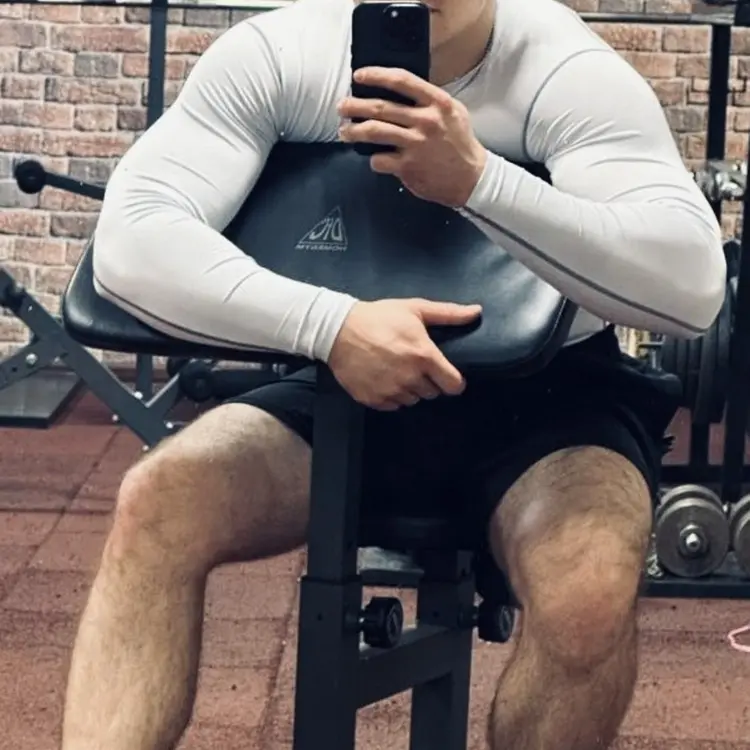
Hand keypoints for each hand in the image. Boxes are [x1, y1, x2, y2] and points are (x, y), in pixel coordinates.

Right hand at [327, 298, 481, 410]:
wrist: (338, 330)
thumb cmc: (379, 317)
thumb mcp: (415, 309)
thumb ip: (449, 314)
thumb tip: (477, 311)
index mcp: (424, 357)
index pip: (453, 385)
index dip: (453, 381)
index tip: (447, 375)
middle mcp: (410, 378)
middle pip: (433, 393)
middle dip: (429, 381)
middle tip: (415, 364)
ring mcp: (391, 391)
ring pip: (413, 400)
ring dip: (410, 389)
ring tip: (397, 369)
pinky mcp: (374, 400)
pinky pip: (393, 405)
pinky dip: (392, 395)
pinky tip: (384, 378)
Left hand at [337, 67, 486, 206]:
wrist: (472, 179)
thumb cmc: (460, 145)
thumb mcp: (453, 113)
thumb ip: (429, 101)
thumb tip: (398, 93)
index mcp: (437, 103)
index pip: (401, 80)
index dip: (376, 75)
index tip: (359, 76)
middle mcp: (425, 121)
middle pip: (381, 107)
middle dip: (355, 105)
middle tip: (342, 106)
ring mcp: (416, 145)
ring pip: (374, 131)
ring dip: (354, 131)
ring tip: (344, 131)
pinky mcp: (409, 167)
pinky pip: (379, 160)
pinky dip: (372, 159)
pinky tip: (373, 159)